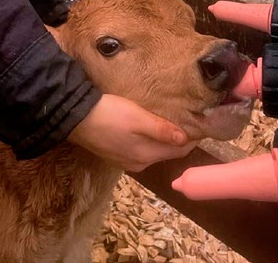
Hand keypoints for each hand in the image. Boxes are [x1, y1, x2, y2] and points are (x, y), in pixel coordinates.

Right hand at [67, 94, 197, 171]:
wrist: (76, 118)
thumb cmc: (110, 114)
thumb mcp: (138, 118)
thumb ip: (162, 130)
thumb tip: (186, 139)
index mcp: (146, 155)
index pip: (178, 150)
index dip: (191, 138)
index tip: (202, 124)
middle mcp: (138, 163)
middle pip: (167, 152)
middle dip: (179, 139)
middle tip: (189, 120)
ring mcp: (126, 161)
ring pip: (154, 151)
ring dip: (165, 140)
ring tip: (172, 122)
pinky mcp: (116, 154)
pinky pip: (141, 149)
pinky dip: (150, 141)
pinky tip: (150, 128)